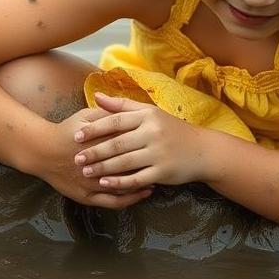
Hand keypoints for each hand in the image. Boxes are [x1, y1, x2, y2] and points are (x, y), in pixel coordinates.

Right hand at [38, 104, 154, 208]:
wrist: (42, 151)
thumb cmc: (67, 130)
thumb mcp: (87, 116)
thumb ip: (109, 113)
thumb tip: (132, 110)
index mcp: (100, 143)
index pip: (130, 145)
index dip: (147, 145)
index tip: (161, 142)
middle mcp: (98, 165)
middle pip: (130, 167)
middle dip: (148, 165)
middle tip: (163, 163)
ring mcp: (92, 184)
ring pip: (124, 187)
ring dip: (142, 184)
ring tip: (157, 180)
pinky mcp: (87, 197)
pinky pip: (113, 201)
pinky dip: (129, 199)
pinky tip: (141, 193)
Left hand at [72, 92, 207, 189]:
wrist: (202, 150)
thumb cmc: (171, 129)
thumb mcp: (150, 112)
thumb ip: (122, 105)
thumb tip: (95, 96)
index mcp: (148, 116)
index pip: (115, 121)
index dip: (94, 129)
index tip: (76, 135)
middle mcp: (153, 133)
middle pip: (117, 143)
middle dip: (94, 152)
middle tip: (76, 157)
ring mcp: (158, 153)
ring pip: (124, 162)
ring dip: (103, 168)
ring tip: (86, 172)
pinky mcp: (163, 172)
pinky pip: (137, 178)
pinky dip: (119, 182)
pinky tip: (105, 183)